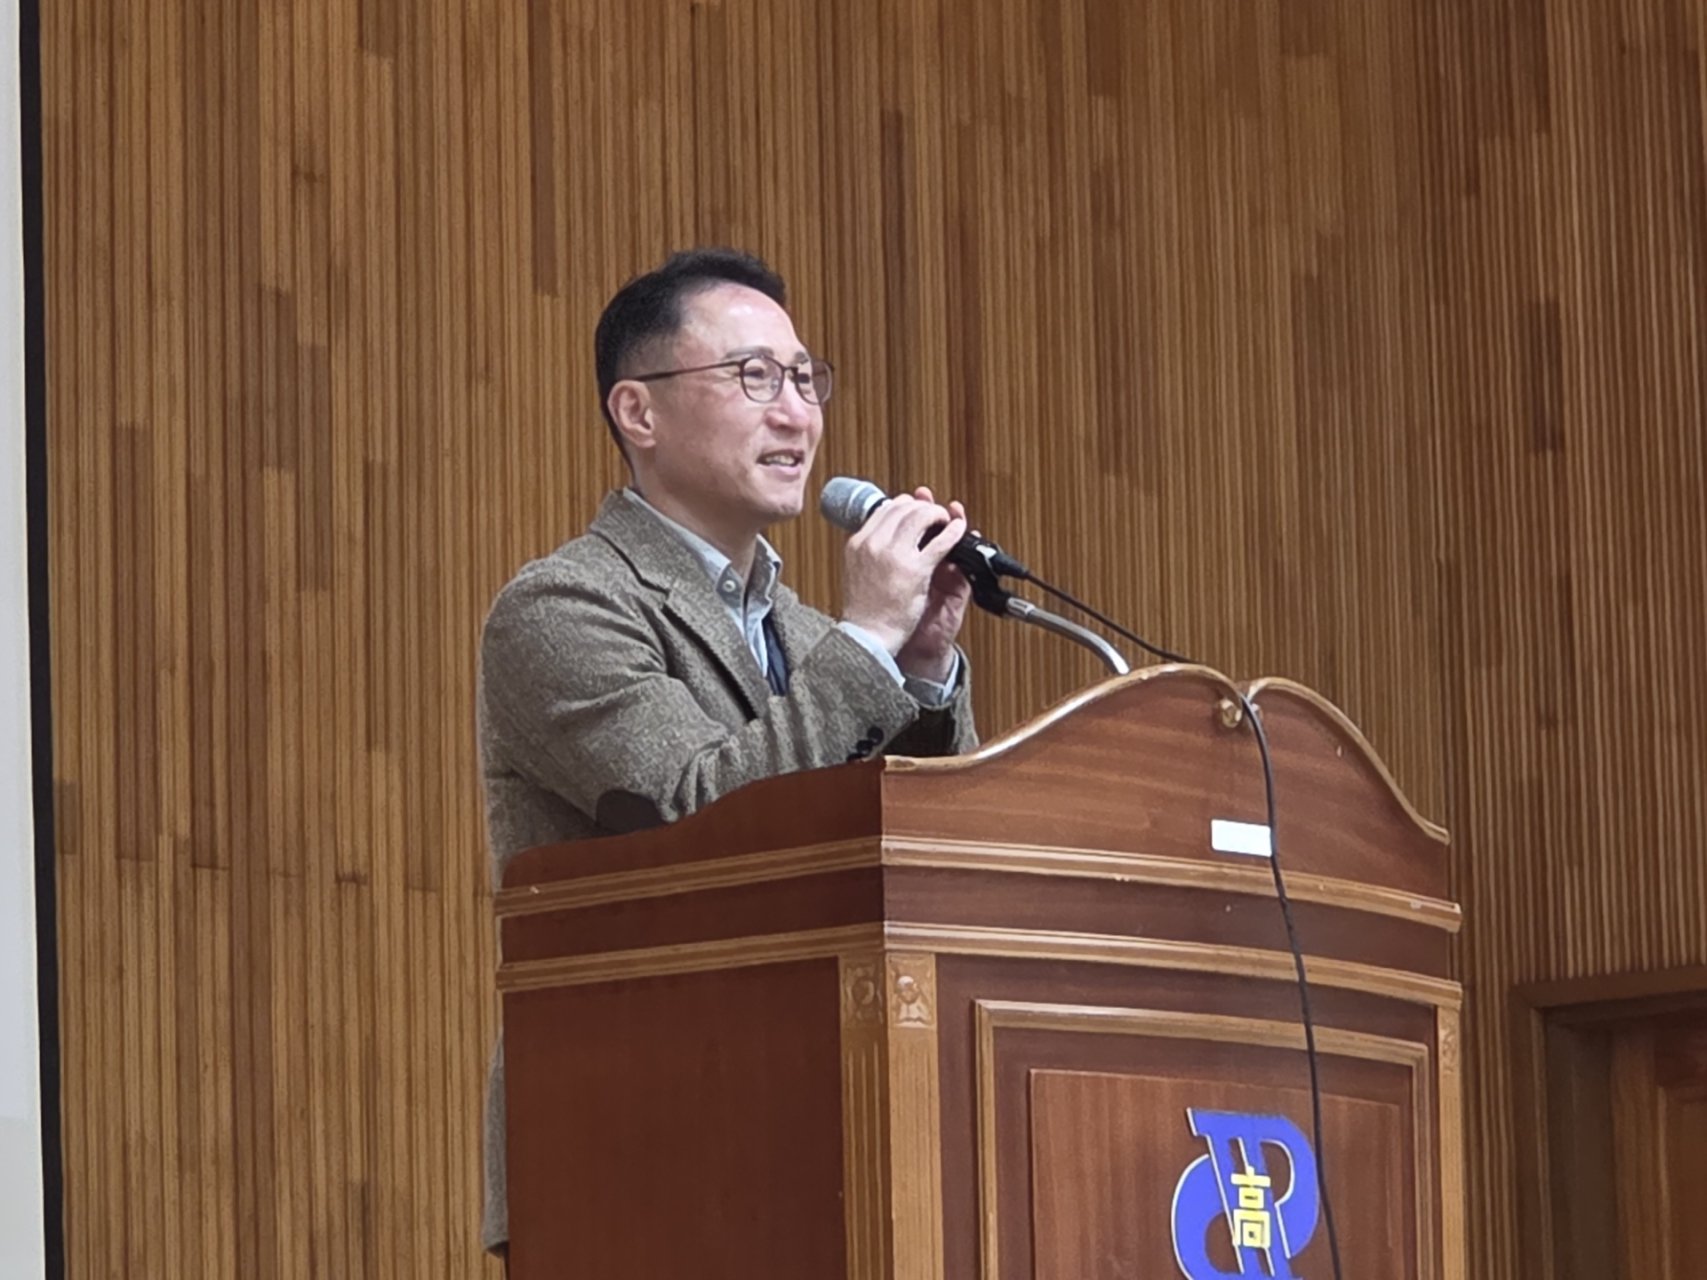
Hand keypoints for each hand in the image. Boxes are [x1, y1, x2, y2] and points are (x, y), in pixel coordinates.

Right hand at [840, 490, 966, 658]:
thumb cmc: (864, 611)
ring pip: (921, 518)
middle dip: (922, 506)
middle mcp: (874, 544)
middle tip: (933, 513)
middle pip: (903, 508)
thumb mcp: (859, 572)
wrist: (869, 638)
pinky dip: (954, 531)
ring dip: (938, 514)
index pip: (884, 510)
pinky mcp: (916, 570)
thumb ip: (871, 551)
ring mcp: (894, 555)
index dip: (903, 504)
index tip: (914, 507)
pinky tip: (959, 529)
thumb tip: (887, 534)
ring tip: (946, 520)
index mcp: (858, 544)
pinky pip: (940, 542)